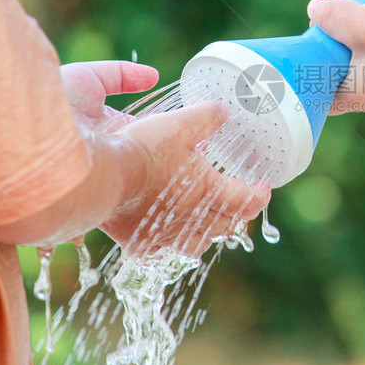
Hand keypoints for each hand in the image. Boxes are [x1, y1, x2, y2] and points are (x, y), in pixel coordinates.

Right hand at [61, 61, 269, 257]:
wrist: (101, 177)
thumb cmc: (143, 150)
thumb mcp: (181, 124)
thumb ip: (207, 117)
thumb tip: (224, 111)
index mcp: (209, 193)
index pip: (247, 202)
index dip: (260, 194)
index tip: (263, 186)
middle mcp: (193, 221)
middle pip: (227, 227)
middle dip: (236, 214)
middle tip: (235, 201)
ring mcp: (166, 237)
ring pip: (197, 244)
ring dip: (205, 233)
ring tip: (203, 220)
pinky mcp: (141, 244)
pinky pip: (162, 253)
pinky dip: (168, 244)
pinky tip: (164, 233)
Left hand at [307, 0, 364, 113]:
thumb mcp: (362, 23)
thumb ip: (331, 17)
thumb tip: (313, 8)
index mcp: (359, 95)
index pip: (318, 92)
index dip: (306, 67)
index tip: (304, 40)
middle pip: (334, 65)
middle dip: (325, 32)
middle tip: (323, 6)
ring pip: (353, 48)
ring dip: (344, 20)